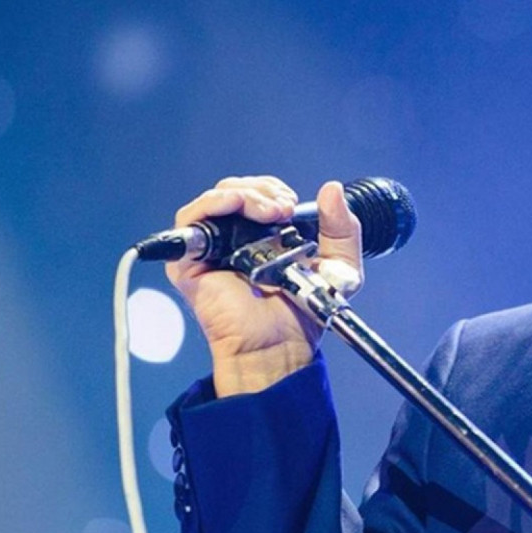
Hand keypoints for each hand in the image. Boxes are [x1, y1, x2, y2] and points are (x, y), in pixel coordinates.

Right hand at [165, 176, 363, 396]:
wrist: (281, 344)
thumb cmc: (303, 312)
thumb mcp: (338, 265)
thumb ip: (342, 227)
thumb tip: (332, 190)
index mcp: (263, 235)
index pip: (259, 192)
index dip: (273, 188)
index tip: (293, 202)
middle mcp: (235, 238)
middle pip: (236, 188)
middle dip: (263, 190)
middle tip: (284, 208)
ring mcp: (210, 249)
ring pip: (216, 198)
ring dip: (245, 194)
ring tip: (270, 212)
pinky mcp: (189, 263)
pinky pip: (189, 220)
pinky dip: (212, 204)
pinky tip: (235, 206)